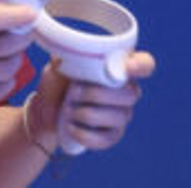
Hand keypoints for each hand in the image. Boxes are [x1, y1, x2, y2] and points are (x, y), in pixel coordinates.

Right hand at [0, 0, 35, 104]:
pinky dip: (8, 79)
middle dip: (22, 38)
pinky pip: (0, 90)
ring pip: (5, 69)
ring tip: (10, 52)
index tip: (32, 13)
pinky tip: (0, 71)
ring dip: (16, 59)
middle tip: (25, 32)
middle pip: (2, 46)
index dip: (13, 16)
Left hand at [29, 51, 155, 151]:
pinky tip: (71, 126)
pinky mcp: (112, 135)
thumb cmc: (58, 81)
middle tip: (74, 91)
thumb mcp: (60, 64)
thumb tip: (75, 52)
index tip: (128, 67)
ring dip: (86, 114)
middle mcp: (127, 91)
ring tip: (68, 110)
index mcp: (119, 67)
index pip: (145, 64)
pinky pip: (106, 138)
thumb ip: (72, 57)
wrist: (46, 110)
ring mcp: (122, 114)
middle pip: (131, 94)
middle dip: (98, 94)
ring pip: (118, 117)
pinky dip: (84, 133)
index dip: (141, 66)